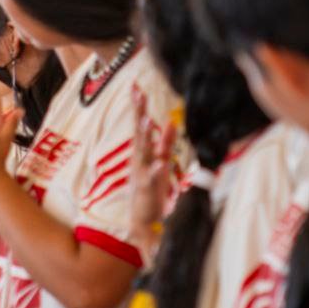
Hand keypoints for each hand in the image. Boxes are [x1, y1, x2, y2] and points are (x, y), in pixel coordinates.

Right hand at [129, 89, 176, 241]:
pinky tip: (160, 163)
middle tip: (138, 92)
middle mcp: (140, 160)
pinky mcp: (148, 190)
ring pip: (144, 151)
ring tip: (148, 119)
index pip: (139, 124)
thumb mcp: (160, 162)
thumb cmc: (152, 190)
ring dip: (146, 135)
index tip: (135, 86)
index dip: (138, 106)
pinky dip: (156, 170)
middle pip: (139, 131)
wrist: (142, 222)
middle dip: (138, 111)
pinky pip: (152, 178)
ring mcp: (142, 173)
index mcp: (142, 153)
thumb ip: (166, 143)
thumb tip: (173, 122)